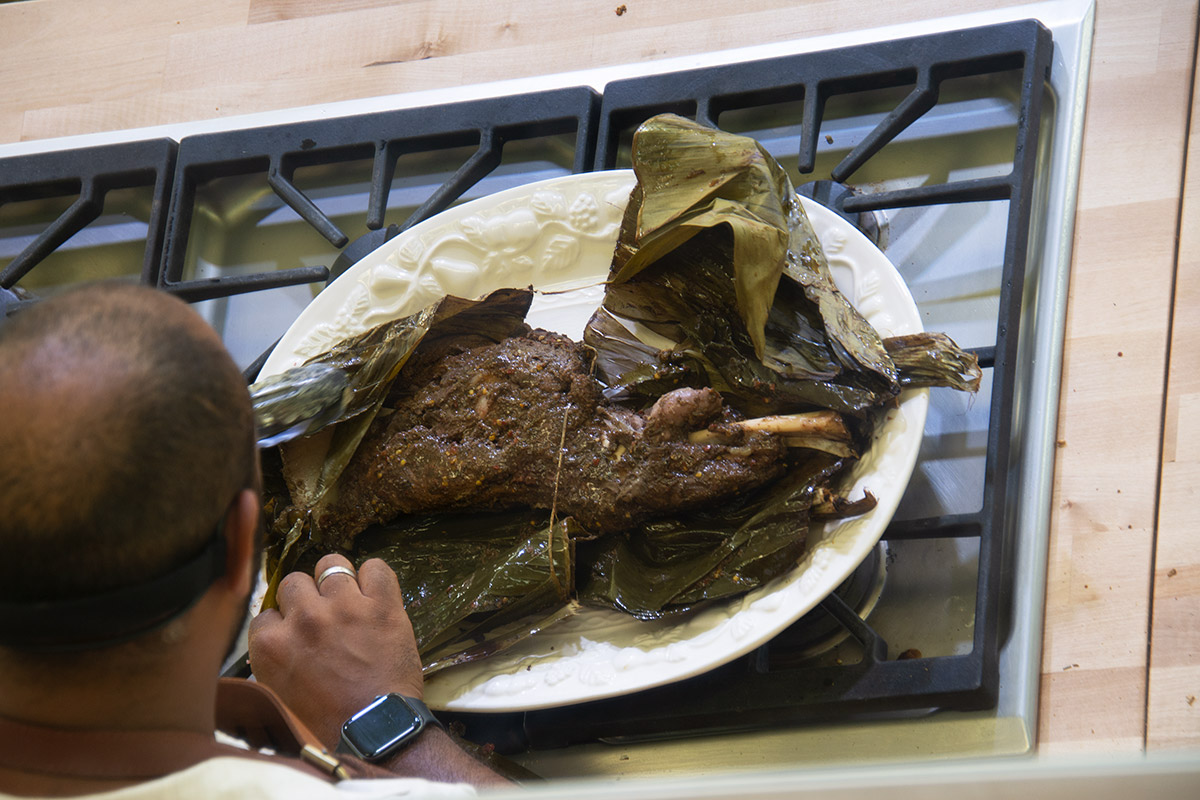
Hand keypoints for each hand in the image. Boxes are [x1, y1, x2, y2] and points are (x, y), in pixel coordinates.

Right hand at [247, 554, 424, 748]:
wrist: (376, 732)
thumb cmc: (327, 724)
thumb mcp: (278, 696)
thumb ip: (271, 661)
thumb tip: (273, 640)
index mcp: (272, 645)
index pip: (265, 614)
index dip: (282, 623)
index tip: (295, 635)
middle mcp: (304, 619)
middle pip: (293, 582)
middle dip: (305, 598)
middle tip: (320, 617)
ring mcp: (345, 607)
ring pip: (331, 565)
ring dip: (336, 580)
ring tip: (347, 598)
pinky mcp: (382, 606)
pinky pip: (376, 567)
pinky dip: (374, 576)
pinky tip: (374, 592)